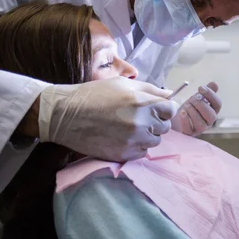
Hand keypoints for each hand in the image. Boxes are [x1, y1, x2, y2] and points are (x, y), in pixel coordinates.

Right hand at [37, 77, 178, 161]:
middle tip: (139, 116)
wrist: (67, 114)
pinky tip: (123, 137)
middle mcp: (141, 123)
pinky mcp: (123, 155)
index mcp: (143, 102)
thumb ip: (150, 90)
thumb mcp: (123, 84)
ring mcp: (133, 141)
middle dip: (156, 121)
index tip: (159, 108)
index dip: (166, 108)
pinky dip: (137, 146)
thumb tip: (170, 95)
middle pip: (164, 126)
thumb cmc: (95, 94)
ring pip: (155, 141)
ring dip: (147, 135)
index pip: (171, 110)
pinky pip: (142, 152)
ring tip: (129, 127)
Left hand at [171, 81, 221, 136]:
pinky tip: (182, 112)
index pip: (218, 104)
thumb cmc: (190, 107)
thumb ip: (206, 91)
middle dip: (200, 105)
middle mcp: (208, 121)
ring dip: (192, 112)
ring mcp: (200, 128)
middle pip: (211, 115)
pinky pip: (189, 129)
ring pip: (201, 123)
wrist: (175, 116)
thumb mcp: (197, 97)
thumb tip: (214, 84)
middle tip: (192, 99)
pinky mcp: (189, 133)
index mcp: (213, 110)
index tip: (200, 87)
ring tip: (186, 106)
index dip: (210, 95)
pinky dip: (185, 120)